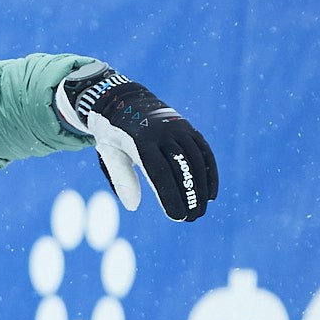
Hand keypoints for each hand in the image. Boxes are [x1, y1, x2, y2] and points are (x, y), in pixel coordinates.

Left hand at [61, 68, 217, 221]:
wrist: (124, 101)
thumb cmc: (113, 134)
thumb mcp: (108, 153)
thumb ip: (121, 178)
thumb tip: (132, 206)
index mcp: (140, 140)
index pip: (159, 173)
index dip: (170, 195)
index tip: (177, 217)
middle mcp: (163, 133)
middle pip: (181, 168)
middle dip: (189, 195)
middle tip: (193, 218)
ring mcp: (178, 128)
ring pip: (195, 160)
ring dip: (201, 187)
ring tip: (201, 210)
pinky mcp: (187, 128)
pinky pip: (203, 151)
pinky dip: (209, 171)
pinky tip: (211, 193)